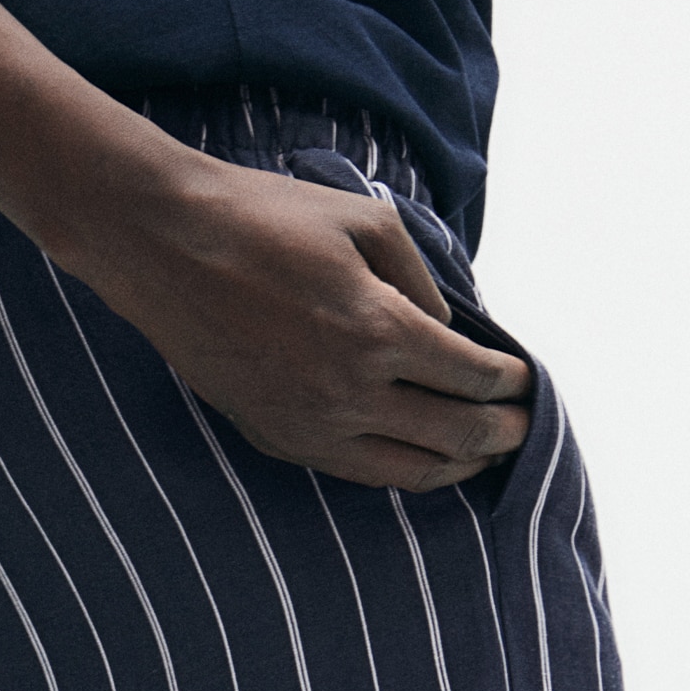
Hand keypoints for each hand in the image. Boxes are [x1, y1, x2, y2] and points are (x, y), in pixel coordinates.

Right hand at [64, 144, 531, 493]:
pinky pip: (358, 472)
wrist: (166, 245)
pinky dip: (402, 471)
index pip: (472, 377)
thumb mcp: (366, 223)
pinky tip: (420, 458)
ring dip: (459, 466)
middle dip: (501, 433)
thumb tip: (450, 331)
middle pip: (454, 435)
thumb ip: (422, 282)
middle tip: (524, 428)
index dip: (510, 384)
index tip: (524, 381)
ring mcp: (310, 426)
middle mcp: (349, 392)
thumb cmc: (266, 218)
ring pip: (409, 472)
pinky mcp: (277, 439)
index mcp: (378, 331)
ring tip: (484, 454)